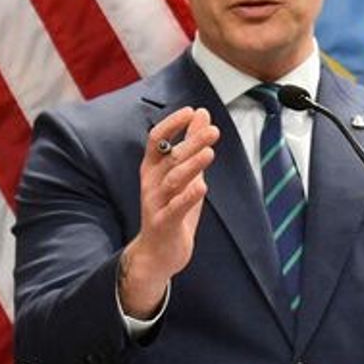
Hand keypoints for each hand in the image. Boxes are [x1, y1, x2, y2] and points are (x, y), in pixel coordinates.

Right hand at [119, 106, 219, 315]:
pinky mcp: (163, 223)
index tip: (191, 111)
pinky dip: (187, 197)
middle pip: (169, 158)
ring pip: (172, 181)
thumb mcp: (185, 174)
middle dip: (191, 142)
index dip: (172, 124)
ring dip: (191, 166)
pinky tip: (202, 186)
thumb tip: (202, 115)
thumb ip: (191, 146)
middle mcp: (151, 183)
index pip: (157, 140)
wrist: (158, 253)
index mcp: (153, 169)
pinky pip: (175, 208)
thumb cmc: (172, 209)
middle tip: (212, 130)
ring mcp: (156, 204)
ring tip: (209, 153)